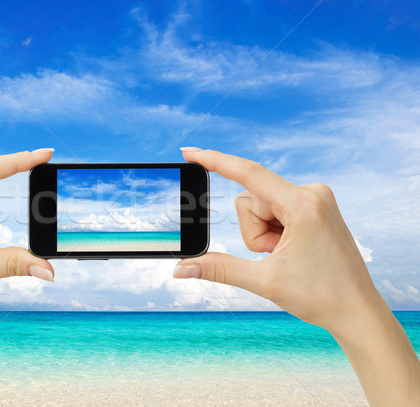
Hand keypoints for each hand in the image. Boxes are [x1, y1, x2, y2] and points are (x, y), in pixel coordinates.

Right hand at [173, 147, 379, 331]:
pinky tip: (293, 249)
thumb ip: (218, 268)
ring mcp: (315, 198)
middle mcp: (311, 193)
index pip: (248, 174)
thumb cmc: (321, 296)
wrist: (356, 310)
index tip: (189, 151)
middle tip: (276, 256)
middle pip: (250, 201)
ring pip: (260, 207)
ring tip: (287, 255)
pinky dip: (274, 231)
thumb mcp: (264, 281)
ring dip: (263, 234)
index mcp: (302, 205)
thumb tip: (180, 269)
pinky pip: (276, 210)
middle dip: (253, 232)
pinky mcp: (314, 206)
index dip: (214, 161)